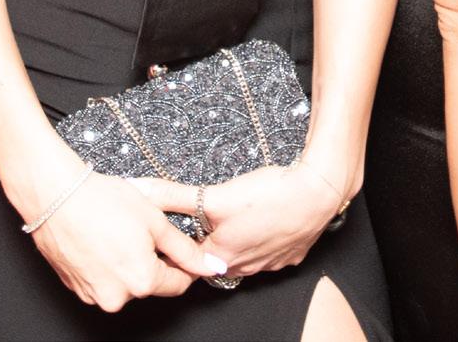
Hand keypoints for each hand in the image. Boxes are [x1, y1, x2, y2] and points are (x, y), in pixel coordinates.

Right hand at [30, 172, 226, 311]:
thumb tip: (212, 266)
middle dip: (151, 260)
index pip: (178, 284)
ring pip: (123, 282)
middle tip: (140, 230)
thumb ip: (186, 250)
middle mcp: (116, 296)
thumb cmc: (102, 201)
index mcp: (141, 281)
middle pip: (148, 283)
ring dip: (126, 263)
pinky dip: (105, 265)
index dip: (183, 264)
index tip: (178, 248)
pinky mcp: (75, 287)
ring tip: (117, 232)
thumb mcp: (155, 220)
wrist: (54, 195)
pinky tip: (100, 240)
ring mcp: (92, 294)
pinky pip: (101, 280)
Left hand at [134, 159, 348, 277]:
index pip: (188, 259)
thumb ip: (173, 195)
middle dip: (207, 242)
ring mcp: (270, 264)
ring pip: (243, 258)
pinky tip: (263, 221)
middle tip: (204, 220)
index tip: (176, 228)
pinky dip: (262, 240)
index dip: (180, 242)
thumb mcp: (214, 195)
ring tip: (233, 220)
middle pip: (215, 260)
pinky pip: (269, 253)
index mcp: (221, 257)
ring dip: (235, 243)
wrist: (317, 193)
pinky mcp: (290, 255)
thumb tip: (140, 191)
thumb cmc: (269, 195)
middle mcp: (244, 267)